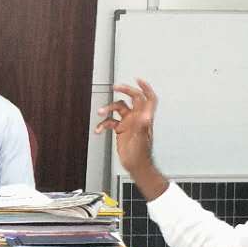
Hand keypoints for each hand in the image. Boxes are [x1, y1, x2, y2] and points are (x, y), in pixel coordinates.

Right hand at [95, 81, 166, 199]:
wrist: (135, 166)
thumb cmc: (141, 155)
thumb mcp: (142, 139)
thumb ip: (143, 126)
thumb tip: (146, 116)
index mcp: (144, 118)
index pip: (149, 99)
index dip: (145, 88)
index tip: (138, 80)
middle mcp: (137, 118)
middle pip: (132, 99)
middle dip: (124, 91)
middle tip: (115, 87)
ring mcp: (129, 124)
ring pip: (118, 109)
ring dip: (108, 109)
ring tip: (100, 112)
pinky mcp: (121, 130)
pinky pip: (110, 122)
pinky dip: (103, 125)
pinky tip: (98, 130)